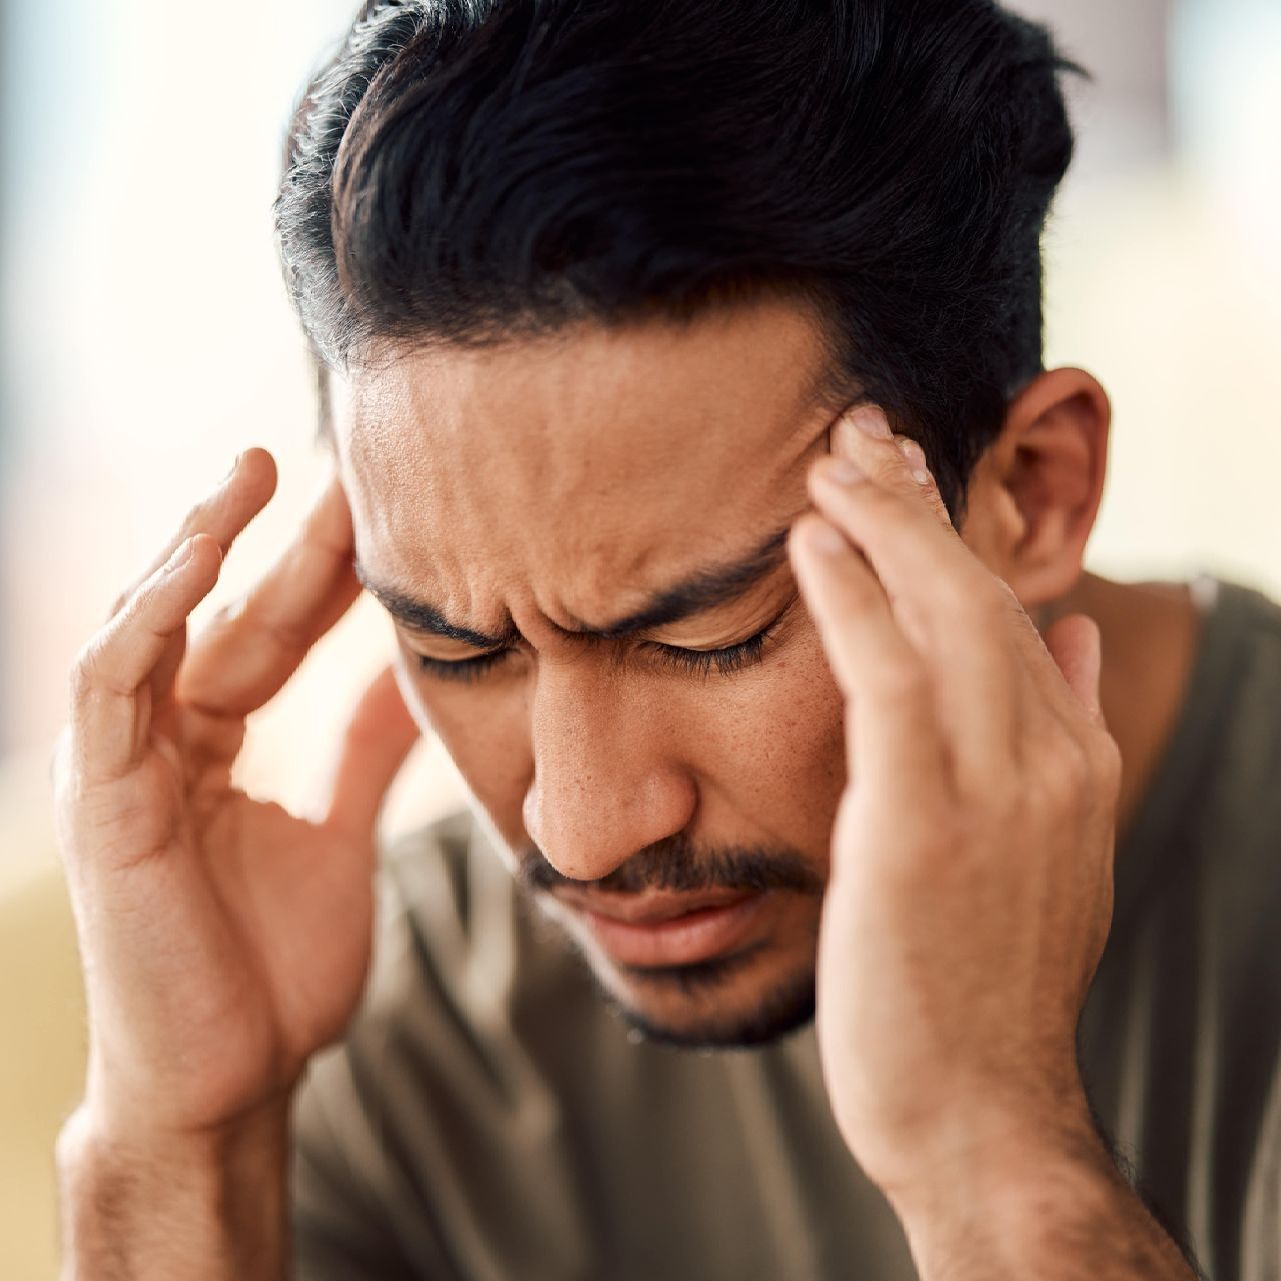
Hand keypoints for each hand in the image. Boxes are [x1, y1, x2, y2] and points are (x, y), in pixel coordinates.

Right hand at [53, 450, 419, 1142]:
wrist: (232, 1081)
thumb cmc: (275, 973)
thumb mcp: (340, 833)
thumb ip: (361, 752)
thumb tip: (416, 677)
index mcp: (213, 749)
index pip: (269, 635)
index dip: (320, 571)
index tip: (379, 509)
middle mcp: (161, 744)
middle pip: (222, 617)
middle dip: (275, 539)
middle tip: (337, 463)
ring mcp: (121, 766)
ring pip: (147, 625)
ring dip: (196, 544)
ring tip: (253, 472)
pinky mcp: (97, 798)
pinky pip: (109, 684)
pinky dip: (145, 615)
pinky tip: (197, 557)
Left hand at [787, 408, 1119, 1205]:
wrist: (977, 1107)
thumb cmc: (982, 979)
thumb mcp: (1043, 851)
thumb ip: (1062, 734)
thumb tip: (1075, 638)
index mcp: (1073, 760)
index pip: (1013, 614)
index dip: (956, 537)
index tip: (908, 477)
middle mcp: (1050, 758)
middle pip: (984, 591)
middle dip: (922, 502)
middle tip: (863, 431)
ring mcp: (996, 789)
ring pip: (946, 613)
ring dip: (887, 522)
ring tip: (834, 457)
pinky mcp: (922, 822)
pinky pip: (888, 677)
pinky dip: (854, 598)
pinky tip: (812, 541)